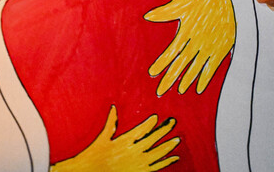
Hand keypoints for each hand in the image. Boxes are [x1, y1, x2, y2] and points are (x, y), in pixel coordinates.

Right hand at [51, 105, 178, 171]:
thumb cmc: (96, 154)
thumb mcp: (103, 138)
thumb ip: (110, 122)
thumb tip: (114, 107)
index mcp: (124, 141)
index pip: (140, 130)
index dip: (149, 124)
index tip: (156, 117)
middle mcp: (133, 152)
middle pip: (152, 140)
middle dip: (163, 130)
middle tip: (173, 121)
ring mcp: (138, 163)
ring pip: (157, 154)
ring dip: (167, 146)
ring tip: (177, 140)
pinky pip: (156, 167)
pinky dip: (166, 162)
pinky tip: (174, 158)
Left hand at [144, 0, 235, 95]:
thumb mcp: (181, 3)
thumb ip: (164, 12)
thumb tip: (146, 16)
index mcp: (186, 31)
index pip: (171, 52)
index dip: (161, 63)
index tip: (152, 73)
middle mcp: (197, 42)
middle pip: (181, 64)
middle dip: (169, 78)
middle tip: (159, 91)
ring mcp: (210, 46)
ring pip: (195, 68)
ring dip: (186, 80)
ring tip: (178, 90)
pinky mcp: (221, 48)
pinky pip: (212, 67)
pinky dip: (205, 78)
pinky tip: (198, 89)